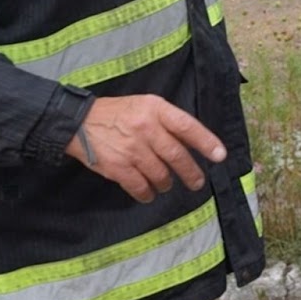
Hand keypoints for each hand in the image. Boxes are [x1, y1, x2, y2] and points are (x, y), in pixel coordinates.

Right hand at [67, 95, 226, 202]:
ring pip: (160, 174)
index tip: (220, 156)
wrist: (80, 122)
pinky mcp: (117, 168)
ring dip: (166, 183)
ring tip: (167, 184)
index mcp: (156, 109)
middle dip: (191, 173)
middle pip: (177, 155)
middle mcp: (146, 128)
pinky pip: (140, 187)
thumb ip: (168, 121)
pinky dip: (147, 194)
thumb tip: (193, 144)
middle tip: (197, 183)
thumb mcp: (146, 105)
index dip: (206, 142)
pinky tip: (149, 193)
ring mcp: (131, 149)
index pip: (187, 126)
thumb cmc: (120, 113)